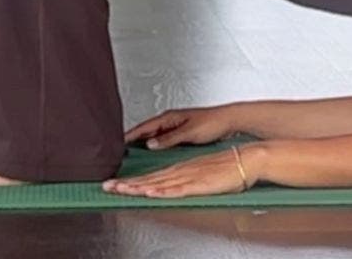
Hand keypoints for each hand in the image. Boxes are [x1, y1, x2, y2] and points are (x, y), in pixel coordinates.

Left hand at [103, 145, 259, 198]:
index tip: (113, 184)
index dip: (130, 181)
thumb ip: (185, 180)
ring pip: (158, 183)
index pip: (150, 176)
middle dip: (125, 184)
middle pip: (148, 179)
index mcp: (179, 169)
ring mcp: (188, 177)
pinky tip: (151, 193)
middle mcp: (180, 171)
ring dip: (137, 187)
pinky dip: (162, 191)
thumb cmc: (226, 168)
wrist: (246, 159)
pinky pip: (177, 189)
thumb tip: (170, 188)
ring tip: (119, 189)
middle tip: (105, 187)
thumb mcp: (200, 174)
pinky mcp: (199, 184)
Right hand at [124, 105, 240, 149]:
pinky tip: (150, 152)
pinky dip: (153, 144)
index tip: (116, 143)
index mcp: (169, 117)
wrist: (229, 121)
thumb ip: (169, 138)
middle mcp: (170, 120)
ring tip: (129, 153)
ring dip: (141, 142)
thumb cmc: (213, 122)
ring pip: (152, 135)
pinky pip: (160, 139)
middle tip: (117, 151)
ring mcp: (174, 126)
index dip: (129, 135)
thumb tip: (150, 144)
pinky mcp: (180, 132)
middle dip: (131, 139)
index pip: (143, 127)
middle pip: (145, 131)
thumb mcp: (189, 132)